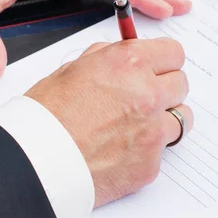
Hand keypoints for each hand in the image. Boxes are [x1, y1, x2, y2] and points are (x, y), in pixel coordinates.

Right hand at [26, 38, 193, 206]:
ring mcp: (153, 132)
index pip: (173, 53)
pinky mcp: (150, 164)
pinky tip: (121, 151)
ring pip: (181, 118)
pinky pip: (162, 152)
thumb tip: (121, 53)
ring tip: (135, 128)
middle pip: (181, 84)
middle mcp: (147, 94)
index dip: (163, 61)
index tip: (157, 68)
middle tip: (142, 99)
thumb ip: (105, 58)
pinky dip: (147, 151)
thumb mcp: (70, 71)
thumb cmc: (45, 117)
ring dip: (163, 120)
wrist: (36, 161)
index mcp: (128, 64)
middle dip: (164, 89)